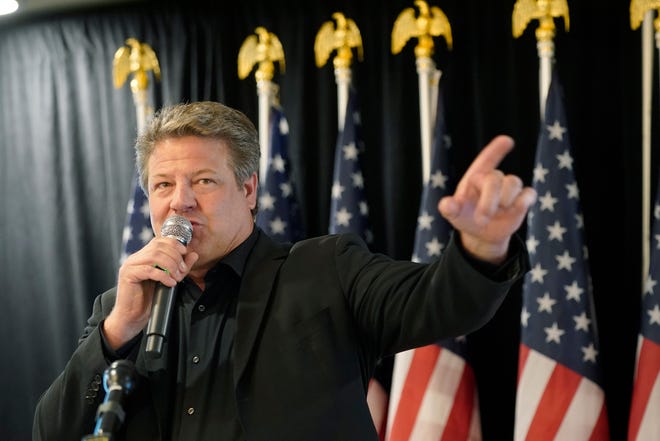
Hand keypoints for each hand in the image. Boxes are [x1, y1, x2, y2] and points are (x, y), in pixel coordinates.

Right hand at [103, 237, 198, 348]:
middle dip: (175, 257)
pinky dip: (163, 275)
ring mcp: (130, 265)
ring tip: (177, 277)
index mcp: (144, 255)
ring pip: (155, 256)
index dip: (175, 244)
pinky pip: (148, 270)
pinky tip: (170, 283)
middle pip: (159, 247)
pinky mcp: (128, 275)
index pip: (160, 240)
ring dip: (170, 266)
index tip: (185, 254)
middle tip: (182, 271)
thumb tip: (194, 254)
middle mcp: (136, 257)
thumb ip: (181, 266)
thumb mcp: (170, 278)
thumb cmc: (150, 298)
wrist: (133, 316)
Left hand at [438, 135, 535, 263]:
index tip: (506, 140)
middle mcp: (493, 179)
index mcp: (475, 177)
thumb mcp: (452, 214)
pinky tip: (515, 209)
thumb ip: (448, 208)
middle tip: (482, 218)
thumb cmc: (465, 217)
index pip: (485, 160)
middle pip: (496, 178)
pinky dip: (523, 201)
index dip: (495, 150)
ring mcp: (509, 189)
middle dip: (489, 199)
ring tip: (498, 214)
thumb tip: (447, 205)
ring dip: (506, 201)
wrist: (480, 233)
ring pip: (514, 182)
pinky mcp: (522, 200)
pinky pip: (529, 193)